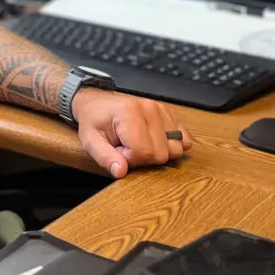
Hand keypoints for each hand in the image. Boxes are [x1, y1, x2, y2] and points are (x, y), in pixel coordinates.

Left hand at [72, 88, 191, 178]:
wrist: (96, 102)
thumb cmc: (94, 121)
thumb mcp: (90, 141)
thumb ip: (105, 158)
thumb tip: (121, 172)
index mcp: (129, 114)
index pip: (144, 152)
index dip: (130, 158)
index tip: (118, 149)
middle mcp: (149, 109)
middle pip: (162, 153)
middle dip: (143, 157)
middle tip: (126, 146)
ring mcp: (161, 109)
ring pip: (175, 148)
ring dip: (157, 151)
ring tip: (138, 142)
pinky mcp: (168, 113)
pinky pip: (183, 137)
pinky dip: (171, 144)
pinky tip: (154, 140)